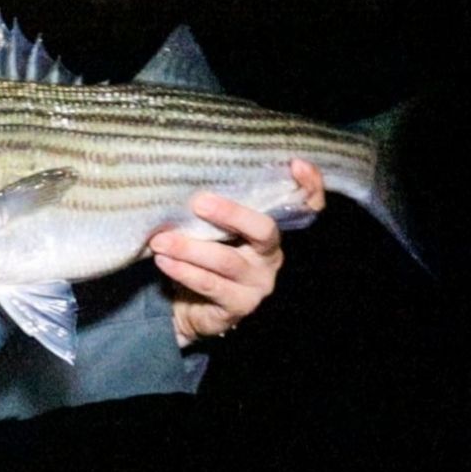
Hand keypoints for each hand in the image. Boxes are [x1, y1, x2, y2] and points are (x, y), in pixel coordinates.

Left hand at [149, 159, 324, 344]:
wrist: (189, 308)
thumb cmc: (200, 258)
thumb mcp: (207, 230)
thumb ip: (210, 210)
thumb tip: (182, 182)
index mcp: (268, 230)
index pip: (305, 206)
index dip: (309, 186)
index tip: (296, 163)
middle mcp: (271, 255)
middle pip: (263, 229)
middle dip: (231, 213)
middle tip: (198, 202)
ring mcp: (259, 283)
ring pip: (227, 260)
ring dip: (189, 248)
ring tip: (161, 240)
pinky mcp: (240, 305)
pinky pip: (210, 284)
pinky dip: (183, 271)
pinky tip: (164, 261)